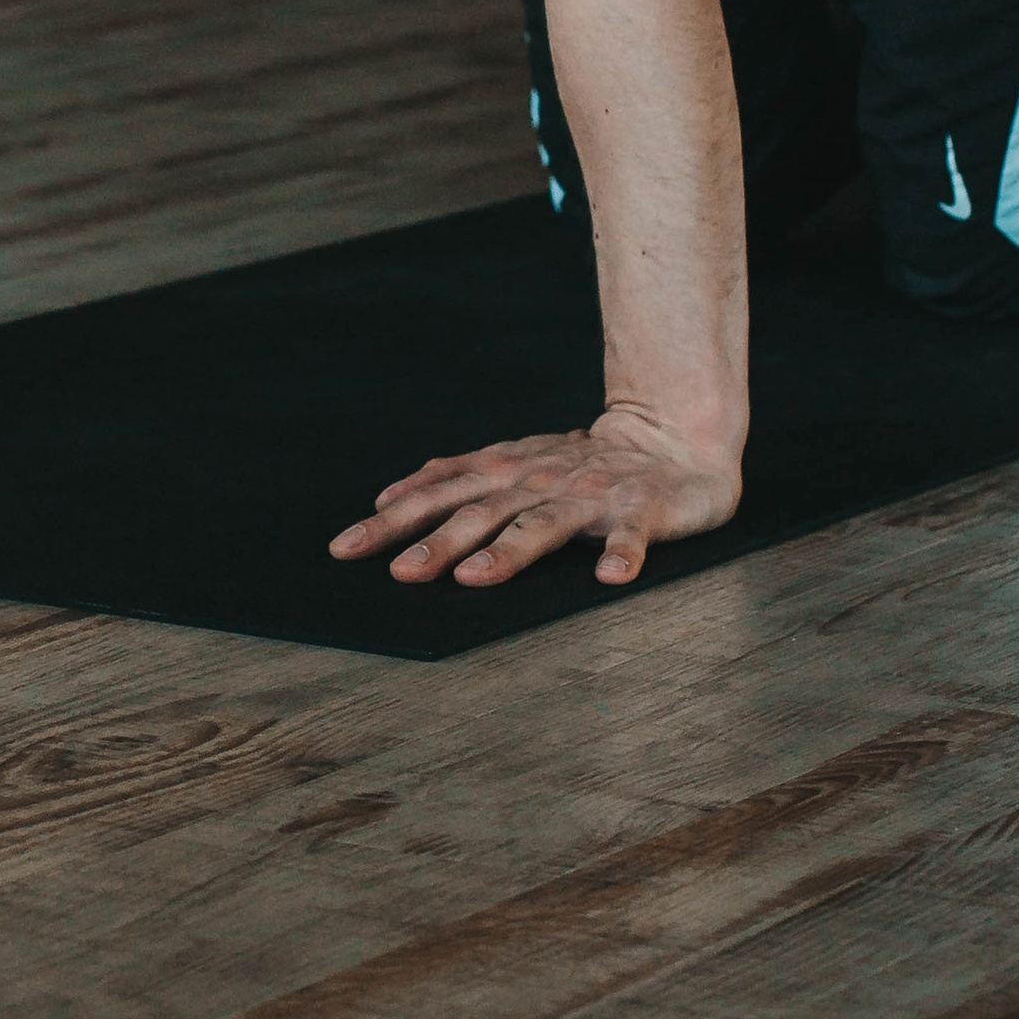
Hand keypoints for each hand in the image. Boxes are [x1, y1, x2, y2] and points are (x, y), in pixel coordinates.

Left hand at [329, 408, 740, 591]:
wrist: (673, 441)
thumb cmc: (582, 462)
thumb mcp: (514, 460)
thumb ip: (458, 476)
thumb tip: (392, 494)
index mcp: (505, 471)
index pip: (438, 495)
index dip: (393, 519)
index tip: (346, 546)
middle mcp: (540, 480)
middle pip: (480, 513)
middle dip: (437, 543)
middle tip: (398, 573)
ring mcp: (590, 495)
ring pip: (543, 525)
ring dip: (509, 551)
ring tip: (474, 577)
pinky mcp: (642, 510)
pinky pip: (631, 535)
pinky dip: (622, 554)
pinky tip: (610, 577)